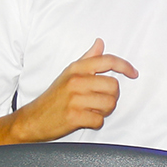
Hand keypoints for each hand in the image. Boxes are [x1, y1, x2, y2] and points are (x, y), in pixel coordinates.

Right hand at [12, 39, 137, 140]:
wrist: (32, 118)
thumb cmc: (54, 97)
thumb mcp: (68, 74)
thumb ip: (87, 59)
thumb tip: (100, 43)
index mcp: (76, 69)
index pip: (107, 60)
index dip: (125, 66)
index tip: (133, 73)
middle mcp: (76, 81)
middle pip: (114, 86)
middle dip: (111, 97)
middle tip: (99, 101)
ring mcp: (75, 98)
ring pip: (109, 104)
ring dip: (104, 111)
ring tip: (91, 110)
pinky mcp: (74, 116)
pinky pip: (99, 120)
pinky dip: (95, 122)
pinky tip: (85, 119)